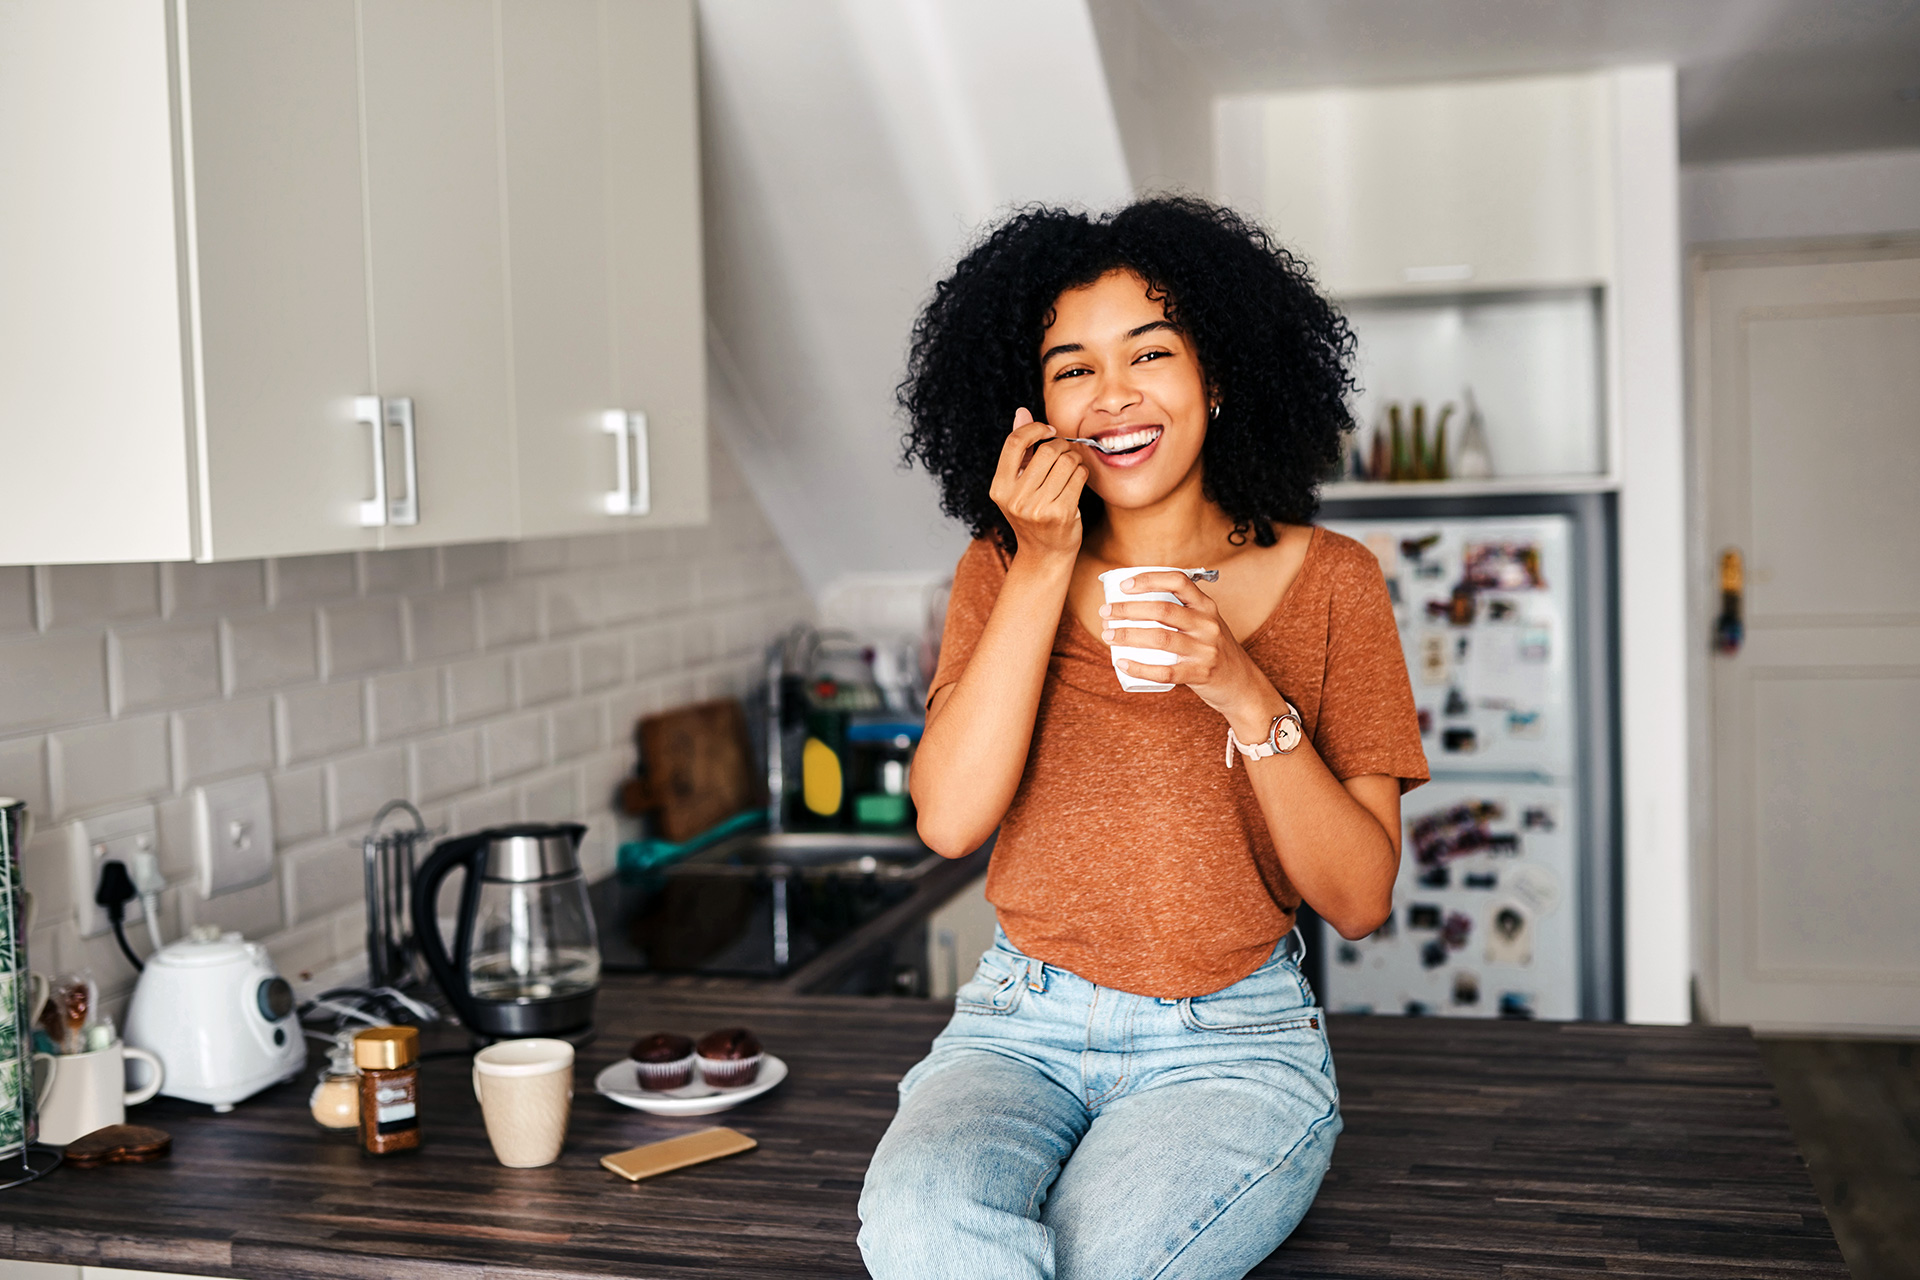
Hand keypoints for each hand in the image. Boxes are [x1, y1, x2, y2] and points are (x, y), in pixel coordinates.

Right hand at [988, 408, 1086, 562]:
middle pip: (1046, 450)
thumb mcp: (1018, 484)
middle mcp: (1015, 499)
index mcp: (999, 488)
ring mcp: (1037, 508)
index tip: (1048, 431)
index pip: (1014, 443)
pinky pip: (1078, 476)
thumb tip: (1022, 412)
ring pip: (1066, 462)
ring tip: (1072, 466)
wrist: (1044, 555)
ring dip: (1075, 458)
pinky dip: (1082, 472)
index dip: (1035, 429)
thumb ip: (1020, 449)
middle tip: (1066, 452)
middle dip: (1062, 445)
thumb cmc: (1033, 514)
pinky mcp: (1061, 514)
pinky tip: (1078, 478)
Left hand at [1100, 571, 1279, 734]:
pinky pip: (1164, 672)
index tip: (1123, 586)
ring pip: (1160, 639)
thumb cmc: (1214, 649)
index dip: (1148, 579)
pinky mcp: (1200, 674)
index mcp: (1206, 606)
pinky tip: (1122, 662)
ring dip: (1128, 635)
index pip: (1178, 581)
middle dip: (1127, 610)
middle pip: (1162, 610)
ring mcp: (1205, 650)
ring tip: (1107, 635)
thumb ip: (1181, 611)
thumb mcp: (1206, 623)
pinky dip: (1139, 667)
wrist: (1242, 684)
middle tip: (1105, 613)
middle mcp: (1207, 624)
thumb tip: (1132, 603)